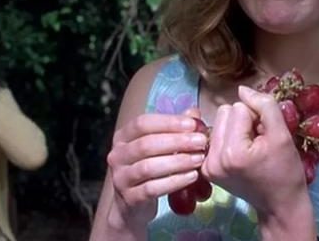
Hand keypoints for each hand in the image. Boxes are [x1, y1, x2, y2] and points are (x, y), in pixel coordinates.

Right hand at [106, 112, 207, 228]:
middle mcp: (117, 156)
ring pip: (149, 167)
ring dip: (178, 161)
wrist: (132, 205)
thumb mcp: (158, 147)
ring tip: (199, 159)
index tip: (193, 124)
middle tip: (201, 142)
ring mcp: (121, 178)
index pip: (142, 123)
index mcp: (122, 137)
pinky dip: (175, 182)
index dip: (168, 122)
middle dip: (177, 141)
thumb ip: (174, 129)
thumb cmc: (149, 169)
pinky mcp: (129, 199)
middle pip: (146, 144)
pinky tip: (192, 177)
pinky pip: (152, 188)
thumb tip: (193, 113)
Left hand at [202, 86, 310, 216]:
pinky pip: (214, 136)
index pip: (239, 108)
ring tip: (250, 147)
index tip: (266, 137)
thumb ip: (265, 106)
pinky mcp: (206, 169)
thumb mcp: (282, 135)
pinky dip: (228, 139)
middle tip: (258, 141)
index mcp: (232, 152)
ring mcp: (207, 165)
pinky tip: (240, 153)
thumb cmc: (286, 171)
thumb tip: (242, 89)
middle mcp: (214, 159)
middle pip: (224, 112)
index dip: (257, 117)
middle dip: (244, 121)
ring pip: (218, 121)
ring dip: (236, 128)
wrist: (280, 204)